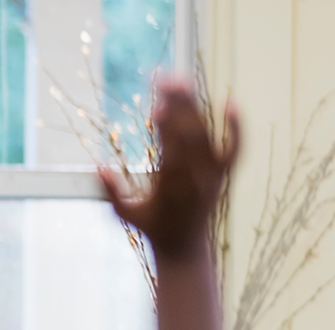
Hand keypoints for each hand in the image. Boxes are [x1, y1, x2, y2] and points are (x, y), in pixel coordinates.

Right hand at [101, 79, 238, 258]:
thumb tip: (98, 165)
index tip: (158, 104)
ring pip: (209, 134)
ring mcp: (214, 174)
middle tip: (165, 77)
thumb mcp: (125, 214)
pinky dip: (236, 125)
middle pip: (192, 133)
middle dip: (179, 103)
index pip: (173, 148)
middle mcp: (198, 178)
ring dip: (195, 105)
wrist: (185, 247)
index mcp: (173, 187)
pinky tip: (230, 100)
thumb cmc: (152, 228)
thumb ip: (110, 192)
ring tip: (181, 80)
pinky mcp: (224, 174)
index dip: (167, 125)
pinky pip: (235, 147)